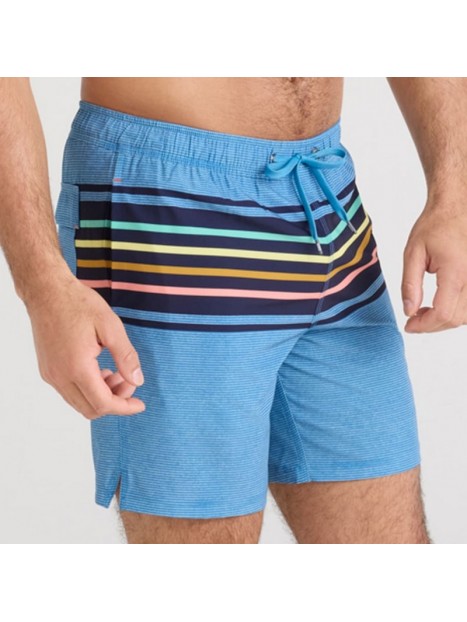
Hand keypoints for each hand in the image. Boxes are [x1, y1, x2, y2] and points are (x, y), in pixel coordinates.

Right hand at [26, 274, 145, 418]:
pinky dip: (88, 389)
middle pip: (91, 409)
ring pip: (79, 403)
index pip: (103, 403)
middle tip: (128, 380)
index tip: (140, 404)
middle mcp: (60, 376)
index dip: (125, 407)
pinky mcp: (47, 370)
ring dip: (101, 395)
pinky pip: (69, 392)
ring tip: (115, 372)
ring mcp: (51, 374)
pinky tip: (100, 370)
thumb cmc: (78, 304)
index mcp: (77, 367)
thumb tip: (137, 381)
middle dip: (115, 401)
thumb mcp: (111, 326)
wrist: (47, 291)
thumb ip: (126, 357)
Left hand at [402, 205, 466, 332]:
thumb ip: (410, 284)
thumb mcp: (413, 253)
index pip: (444, 312)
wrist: (457, 207)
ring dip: (446, 320)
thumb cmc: (436, 225)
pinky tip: (442, 305)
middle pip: (456, 319)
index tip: (409, 325)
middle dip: (432, 325)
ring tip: (425, 312)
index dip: (425, 325)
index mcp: (456, 271)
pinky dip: (458, 312)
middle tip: (413, 319)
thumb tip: (409, 311)